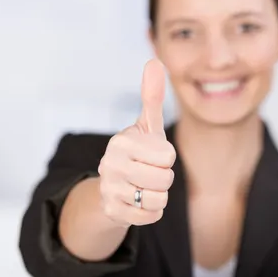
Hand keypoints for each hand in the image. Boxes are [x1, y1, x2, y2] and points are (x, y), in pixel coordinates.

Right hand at [97, 59, 175, 226]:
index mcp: (122, 141)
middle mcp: (110, 164)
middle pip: (165, 178)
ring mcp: (109, 189)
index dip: (166, 157)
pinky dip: (151, 211)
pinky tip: (139, 201)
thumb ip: (151, 96)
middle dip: (163, 177)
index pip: (168, 156)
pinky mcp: (113, 211)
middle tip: (148, 171)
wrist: (111, 186)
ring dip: (157, 194)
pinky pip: (151, 215)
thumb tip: (154, 61)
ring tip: (143, 185)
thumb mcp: (146, 125)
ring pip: (158, 198)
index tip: (151, 154)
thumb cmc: (137, 151)